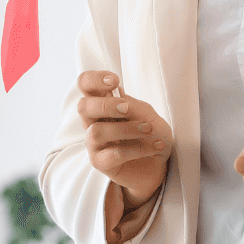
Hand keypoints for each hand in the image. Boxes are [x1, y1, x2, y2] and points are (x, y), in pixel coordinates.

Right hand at [77, 71, 171, 210]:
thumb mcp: (148, 115)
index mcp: (104, 102)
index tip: (114, 81)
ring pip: (96, 132)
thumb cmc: (151, 134)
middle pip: (83, 106)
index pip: (85, 84)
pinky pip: (113, 154)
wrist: (160, 164)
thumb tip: (120, 101)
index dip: (94, 79)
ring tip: (148, 129)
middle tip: (127, 108)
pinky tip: (155, 146)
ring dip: (125, 129)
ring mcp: (95, 143)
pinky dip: (138, 149)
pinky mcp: (101, 163)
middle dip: (106, 105)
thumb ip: (133, 107)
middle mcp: (94, 121)